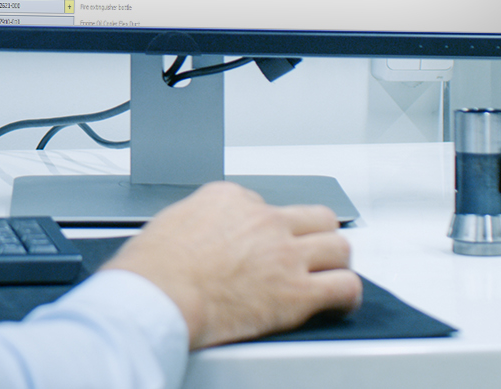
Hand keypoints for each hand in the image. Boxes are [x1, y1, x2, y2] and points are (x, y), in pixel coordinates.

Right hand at [102, 181, 360, 348]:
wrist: (157, 294)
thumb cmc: (153, 266)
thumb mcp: (170, 222)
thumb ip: (196, 222)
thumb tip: (196, 236)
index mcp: (229, 198)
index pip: (265, 204)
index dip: (265, 228)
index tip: (260, 244)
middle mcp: (264, 220)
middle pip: (316, 216)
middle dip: (316, 234)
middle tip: (310, 250)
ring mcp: (284, 254)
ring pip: (338, 246)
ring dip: (335, 262)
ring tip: (329, 275)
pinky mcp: (297, 292)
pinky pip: (344, 287)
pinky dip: (347, 295)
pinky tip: (340, 302)